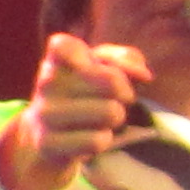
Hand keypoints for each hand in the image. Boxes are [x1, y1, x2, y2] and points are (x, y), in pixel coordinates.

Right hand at [0, 33, 157, 189]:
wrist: (46, 136)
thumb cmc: (84, 94)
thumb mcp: (103, 67)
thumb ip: (126, 59)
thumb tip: (144, 75)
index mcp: (56, 59)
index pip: (64, 46)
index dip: (102, 59)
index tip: (103, 70)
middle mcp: (46, 83)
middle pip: (112, 81)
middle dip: (124, 93)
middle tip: (114, 100)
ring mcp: (45, 114)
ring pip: (109, 112)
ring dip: (116, 119)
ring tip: (102, 120)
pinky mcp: (47, 144)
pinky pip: (97, 141)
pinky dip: (104, 141)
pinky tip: (91, 138)